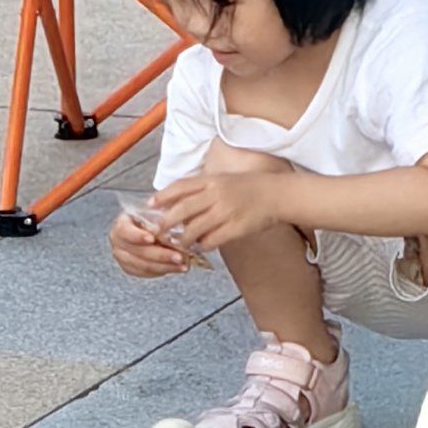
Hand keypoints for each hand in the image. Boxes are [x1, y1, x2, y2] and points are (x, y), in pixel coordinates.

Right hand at [110, 205, 193, 280]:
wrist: (147, 228)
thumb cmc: (152, 218)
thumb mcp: (155, 212)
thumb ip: (160, 218)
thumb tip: (172, 223)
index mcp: (121, 225)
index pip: (125, 231)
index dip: (138, 236)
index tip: (152, 238)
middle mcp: (118, 242)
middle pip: (138, 252)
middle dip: (161, 256)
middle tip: (179, 257)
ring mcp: (122, 257)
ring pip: (143, 266)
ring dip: (165, 266)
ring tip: (182, 265)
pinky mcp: (130, 268)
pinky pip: (146, 273)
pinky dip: (162, 271)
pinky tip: (176, 268)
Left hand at [153, 169, 285, 252]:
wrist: (278, 195)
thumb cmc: (251, 188)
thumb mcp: (225, 180)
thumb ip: (204, 189)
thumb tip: (182, 204)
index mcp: (212, 180)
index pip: (180, 187)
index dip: (163, 196)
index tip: (150, 205)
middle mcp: (216, 194)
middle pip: (182, 210)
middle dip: (166, 222)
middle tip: (157, 232)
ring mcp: (226, 211)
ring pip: (194, 228)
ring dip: (183, 239)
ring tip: (179, 244)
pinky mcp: (236, 228)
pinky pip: (212, 240)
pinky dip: (203, 246)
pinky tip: (201, 247)